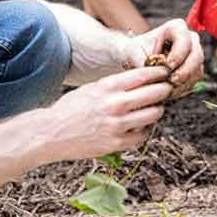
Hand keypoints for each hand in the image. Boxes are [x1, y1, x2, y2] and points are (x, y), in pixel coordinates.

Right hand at [40, 67, 177, 161]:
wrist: (51, 133)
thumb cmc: (71, 108)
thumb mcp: (92, 88)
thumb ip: (116, 84)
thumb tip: (143, 80)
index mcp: (108, 87)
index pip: (144, 75)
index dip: (159, 73)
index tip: (164, 73)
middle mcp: (115, 104)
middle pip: (155, 93)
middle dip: (164, 90)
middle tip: (166, 90)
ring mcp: (117, 125)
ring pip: (154, 114)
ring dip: (158, 110)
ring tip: (155, 108)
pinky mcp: (117, 143)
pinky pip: (142, 135)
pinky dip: (144, 130)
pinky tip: (140, 126)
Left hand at [118, 19, 203, 94]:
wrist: (136, 60)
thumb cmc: (135, 51)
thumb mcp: (132, 52)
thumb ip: (141, 61)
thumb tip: (150, 74)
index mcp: (176, 27)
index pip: (184, 40)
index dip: (178, 55)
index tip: (167, 67)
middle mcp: (190, 39)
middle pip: (196, 56)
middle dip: (185, 71)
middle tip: (171, 82)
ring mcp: (194, 55)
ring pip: (197, 70)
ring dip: (184, 82)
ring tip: (167, 89)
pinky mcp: (194, 70)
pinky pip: (194, 81)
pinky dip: (183, 88)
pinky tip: (169, 92)